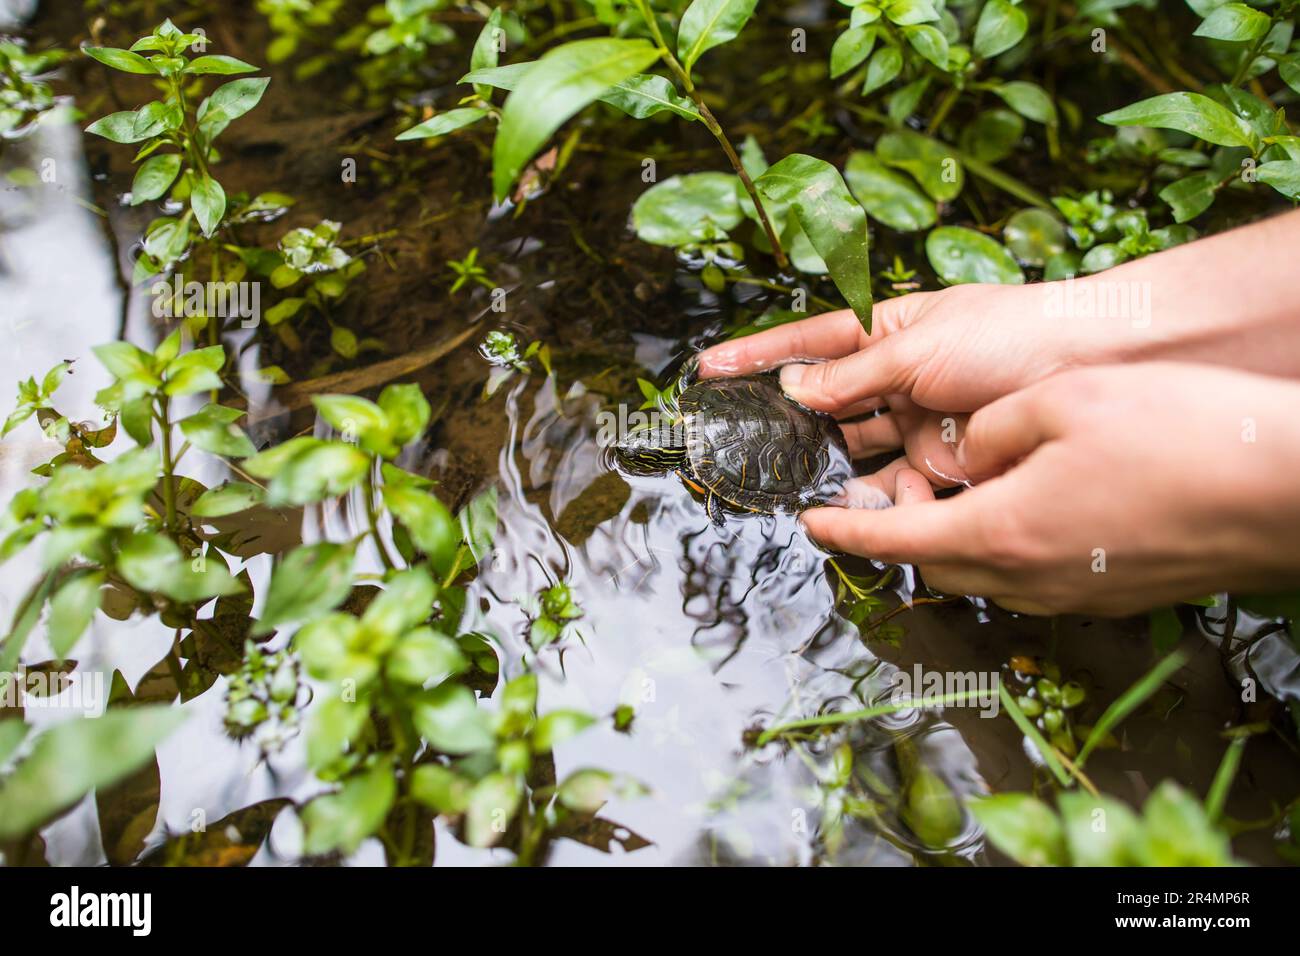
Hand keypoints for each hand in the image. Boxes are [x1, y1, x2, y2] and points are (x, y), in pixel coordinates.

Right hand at [698, 284, 1096, 487]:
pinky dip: (868, 499)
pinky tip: (844, 507)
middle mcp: (898, 379)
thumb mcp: (920, 346)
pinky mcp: (944, 466)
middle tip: (741, 444)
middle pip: (825, 406)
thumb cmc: (1013, 331)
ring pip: (853, 451)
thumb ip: (852, 374)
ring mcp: (919, 424)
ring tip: (787, 483)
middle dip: (784, 424)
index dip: (758, 357)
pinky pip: (893, 486)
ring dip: (822, 467)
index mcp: (888, 332)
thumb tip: (794, 390)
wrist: (1098, 362)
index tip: (709, 370)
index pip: (808, 344)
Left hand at [799, 363, 1299, 614]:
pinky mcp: (1114, 594)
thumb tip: (962, 448)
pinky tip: (1023, 506)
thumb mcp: (1062, 402)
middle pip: (932, 563)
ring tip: (947, 492)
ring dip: (950, 538)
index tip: (807, 524)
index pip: (891, 538)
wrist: (1288, 492)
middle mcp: (1028, 577)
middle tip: (879, 493)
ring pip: (982, 574)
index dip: (842, 531)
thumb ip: (990, 429)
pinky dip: (1003, 547)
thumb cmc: (1177, 434)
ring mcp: (1074, 595)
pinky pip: (1031, 578)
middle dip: (894, 532)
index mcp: (999, 529)